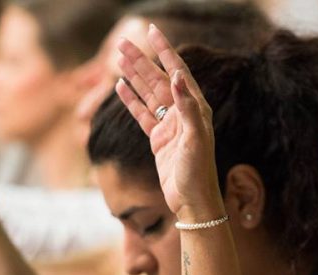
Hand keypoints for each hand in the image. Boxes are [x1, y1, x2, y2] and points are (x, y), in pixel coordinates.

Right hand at [115, 25, 223, 219]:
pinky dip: (131, 100)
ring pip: (148, 94)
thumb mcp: (195, 139)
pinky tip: (120, 87)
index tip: (153, 31)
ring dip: (134, 76)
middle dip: (141, 60)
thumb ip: (188, 107)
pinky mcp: (159, 140)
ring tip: (118, 58)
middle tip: (122, 42)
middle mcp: (183, 113)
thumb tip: (178, 76)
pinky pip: (142, 114)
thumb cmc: (198, 172)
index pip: (178, 71)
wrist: (192, 202)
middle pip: (158, 79)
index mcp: (196, 108)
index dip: (165, 50)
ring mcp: (170, 126)